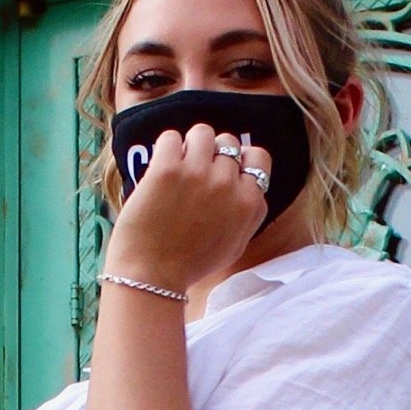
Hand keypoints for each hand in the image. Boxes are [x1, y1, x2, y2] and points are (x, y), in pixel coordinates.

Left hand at [102, 121, 270, 297]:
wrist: (152, 276)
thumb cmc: (191, 264)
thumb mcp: (236, 244)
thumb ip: (249, 212)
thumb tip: (249, 183)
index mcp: (249, 202)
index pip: (258, 157)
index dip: (240, 160)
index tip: (224, 171)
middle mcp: (228, 184)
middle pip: (228, 142)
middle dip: (212, 155)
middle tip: (194, 176)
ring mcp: (198, 174)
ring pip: (202, 133)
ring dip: (190, 146)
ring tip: (178, 167)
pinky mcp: (167, 169)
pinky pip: (171, 137)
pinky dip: (165, 149)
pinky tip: (160, 169)